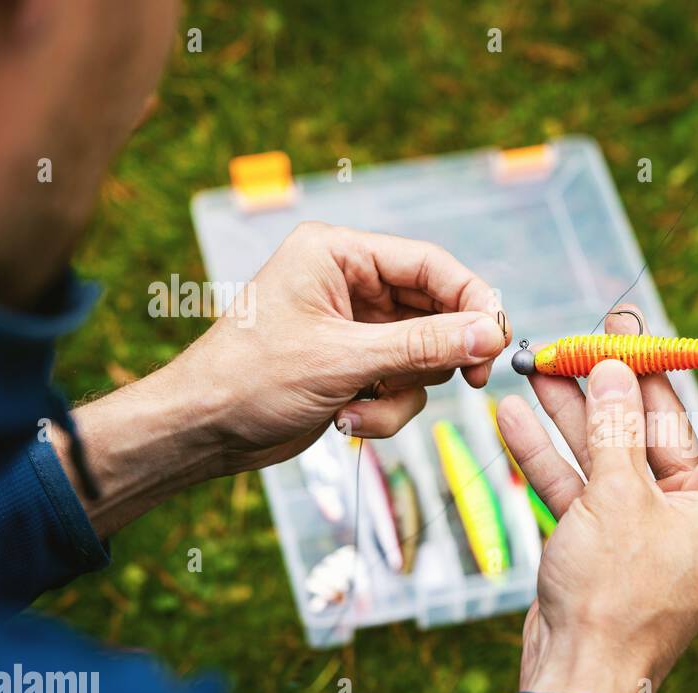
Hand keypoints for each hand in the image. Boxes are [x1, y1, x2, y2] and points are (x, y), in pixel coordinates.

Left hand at [173, 221, 508, 471]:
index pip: (430, 264)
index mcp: (337, 254)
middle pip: (435, 310)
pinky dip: (386, 408)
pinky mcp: (356, 364)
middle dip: (440, 355)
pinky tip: (347, 419)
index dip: (471, 300)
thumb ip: (424, 346)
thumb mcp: (343, 360)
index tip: (496, 338)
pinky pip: (403, 384)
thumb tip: (490, 334)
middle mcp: (350, 283)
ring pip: (424, 356)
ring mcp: (355, 327)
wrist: (202, 432)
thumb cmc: (249, 380)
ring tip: (361, 408)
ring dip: (403, 392)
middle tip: (471, 381)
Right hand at [496, 296, 697, 692]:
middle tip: (613, 320)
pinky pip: (581, 483)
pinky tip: (515, 412)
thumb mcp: (619, 498)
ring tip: (550, 354)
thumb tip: (613, 366)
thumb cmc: (616, 598)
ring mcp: (647, 525)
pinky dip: (550, 453)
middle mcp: (695, 512)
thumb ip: (613, 427)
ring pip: (613, 448)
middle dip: (631, 373)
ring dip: (580, 406)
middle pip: (662, 423)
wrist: (572, 677)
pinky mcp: (603, 540)